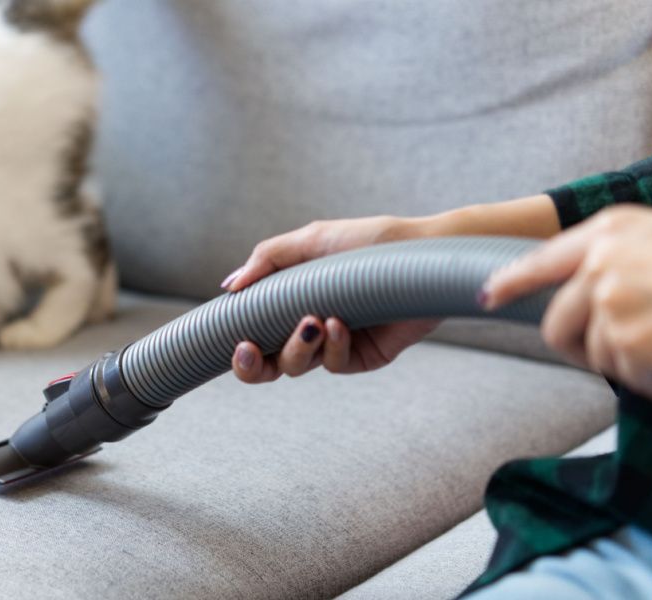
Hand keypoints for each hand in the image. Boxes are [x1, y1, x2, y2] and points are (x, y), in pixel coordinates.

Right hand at [224, 216, 441, 382]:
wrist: (422, 254)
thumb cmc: (370, 242)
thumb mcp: (311, 240)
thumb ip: (267, 259)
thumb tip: (229, 287)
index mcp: (290, 302)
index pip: (253, 335)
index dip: (240, 349)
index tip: (238, 340)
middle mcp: (308, 327)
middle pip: (267, 366)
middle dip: (252, 367)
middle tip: (250, 349)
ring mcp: (335, 344)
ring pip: (296, 366)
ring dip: (296, 347)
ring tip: (313, 320)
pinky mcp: (363, 356)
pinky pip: (334, 364)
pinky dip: (333, 346)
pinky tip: (340, 323)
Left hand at [483, 205, 651, 400]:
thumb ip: (622, 259)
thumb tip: (590, 299)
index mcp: (613, 227)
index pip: (541, 257)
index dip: (511, 282)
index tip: (489, 297)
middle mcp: (604, 256)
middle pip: (555, 321)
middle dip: (581, 350)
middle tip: (623, 359)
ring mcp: (614, 296)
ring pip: (591, 354)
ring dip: (629, 369)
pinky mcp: (632, 336)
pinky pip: (623, 377)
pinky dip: (651, 387)